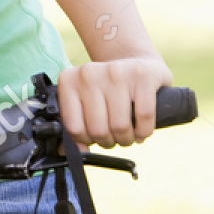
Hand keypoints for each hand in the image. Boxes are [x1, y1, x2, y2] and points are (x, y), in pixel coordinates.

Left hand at [57, 57, 172, 147]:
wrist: (136, 61)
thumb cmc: (108, 89)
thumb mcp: (85, 100)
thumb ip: (75, 125)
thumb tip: (72, 152)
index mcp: (69, 80)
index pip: (74, 127)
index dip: (87, 141)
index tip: (94, 139)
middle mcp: (89, 74)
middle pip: (98, 129)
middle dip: (108, 142)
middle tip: (114, 138)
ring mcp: (116, 72)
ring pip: (120, 126)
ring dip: (126, 139)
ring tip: (127, 135)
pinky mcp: (142, 77)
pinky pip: (144, 117)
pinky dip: (144, 131)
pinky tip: (141, 130)